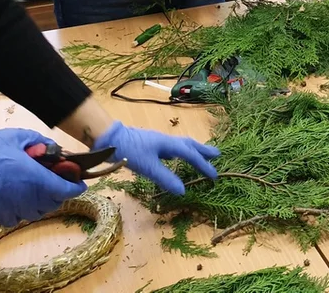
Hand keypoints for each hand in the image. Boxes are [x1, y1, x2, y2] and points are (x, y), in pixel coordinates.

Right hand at [0, 129, 85, 226]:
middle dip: (58, 191)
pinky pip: (18, 216)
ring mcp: (13, 210)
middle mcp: (28, 199)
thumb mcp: (17, 137)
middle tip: (54, 178)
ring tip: (35, 185)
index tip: (79, 182)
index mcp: (37, 180)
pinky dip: (23, 207)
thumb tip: (52, 148)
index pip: (67, 190)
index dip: (76, 186)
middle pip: (54, 202)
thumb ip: (40, 142)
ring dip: (42, 200)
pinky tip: (16, 194)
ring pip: (37, 211)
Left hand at [94, 121, 219, 195]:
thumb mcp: (148, 167)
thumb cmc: (130, 151)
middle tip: (217, 155)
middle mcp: (167, 140)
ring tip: (201, 155)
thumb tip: (183, 191)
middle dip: (204, 151)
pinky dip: (180, 153)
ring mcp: (159, 141)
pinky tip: (175, 158)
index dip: (204, 166)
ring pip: (181, 145)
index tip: (214, 176)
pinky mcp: (151, 144)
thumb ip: (166, 178)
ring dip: (194, 150)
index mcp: (169, 144)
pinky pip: (172, 148)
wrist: (110, 138)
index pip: (191, 155)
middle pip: (190, 144)